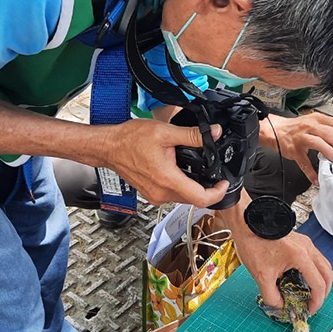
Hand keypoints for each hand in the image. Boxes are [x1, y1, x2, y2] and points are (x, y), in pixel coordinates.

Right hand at [107, 119, 228, 206]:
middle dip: (206, 187)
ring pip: (182, 197)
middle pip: (193, 198)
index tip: (223, 183)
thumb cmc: (130, 140)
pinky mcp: (150, 194)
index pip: (201, 198)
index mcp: (168, 180)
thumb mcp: (166, 133)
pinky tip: (177, 168)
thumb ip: (193, 135)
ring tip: (194, 167)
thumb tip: (214, 133)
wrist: (109, 147)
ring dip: (191, 185)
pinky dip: (179, 184)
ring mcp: (155, 196)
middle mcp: (161, 193)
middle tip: (213, 172)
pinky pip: (171, 194)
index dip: (217, 193)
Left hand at [235, 228, 332, 314]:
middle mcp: (307, 248)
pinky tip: (300, 278)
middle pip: (327, 274)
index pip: (319, 284)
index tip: (309, 310)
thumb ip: (272, 296)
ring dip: (320, 280)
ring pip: (323, 265)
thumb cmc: (253, 242)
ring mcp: (305, 243)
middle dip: (323, 292)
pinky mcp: (300, 241)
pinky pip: (314, 259)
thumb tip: (280, 307)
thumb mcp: (261, 276)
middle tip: (312, 303)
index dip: (316, 302)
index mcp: (301, 256)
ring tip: (308, 292)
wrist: (246, 223)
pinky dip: (313, 271)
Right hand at [263, 112, 332, 184]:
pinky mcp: (294, 151)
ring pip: (317, 143)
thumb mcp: (314, 122)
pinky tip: (316, 178)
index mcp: (317, 119)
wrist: (276, 130)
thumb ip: (329, 128)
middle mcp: (310, 127)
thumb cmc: (298, 128)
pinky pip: (304, 162)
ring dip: (328, 152)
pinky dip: (310, 172)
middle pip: (328, 132)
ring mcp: (301, 138)